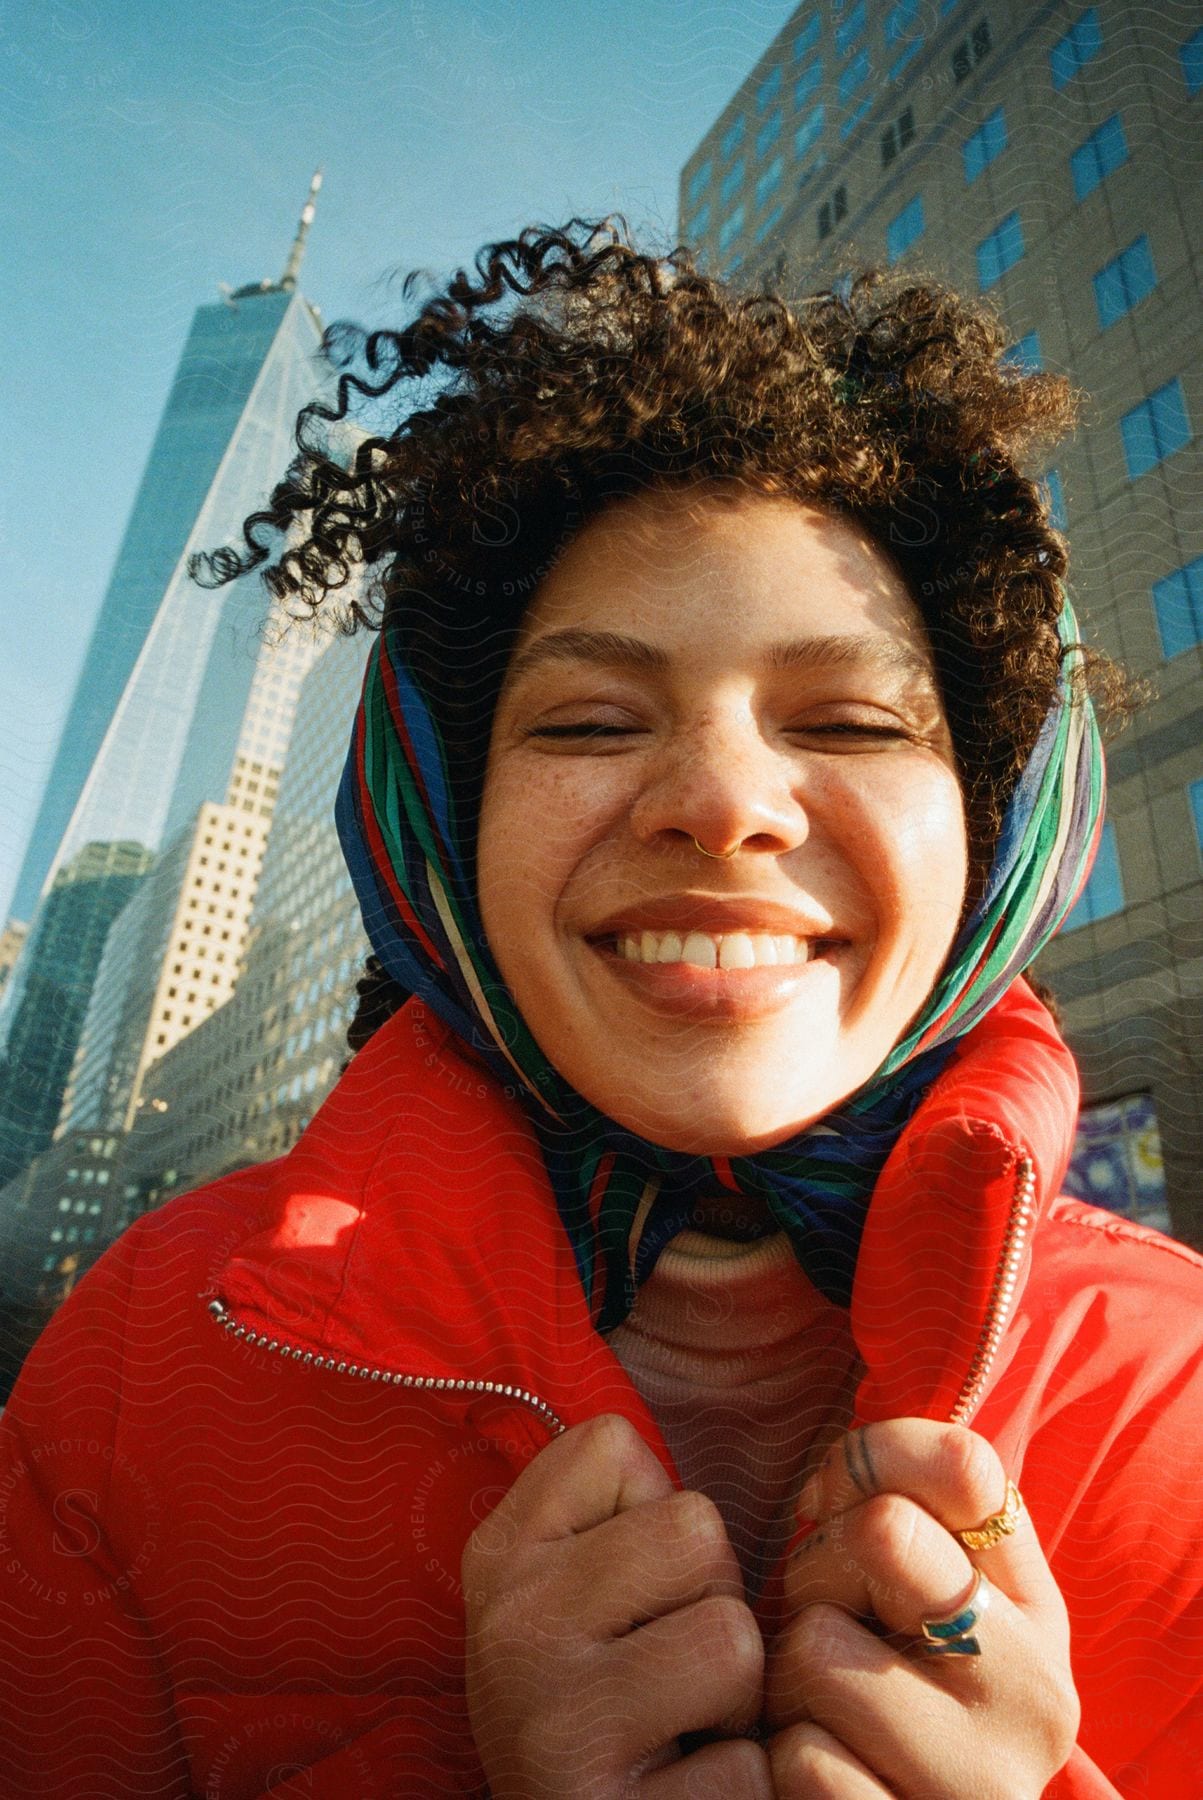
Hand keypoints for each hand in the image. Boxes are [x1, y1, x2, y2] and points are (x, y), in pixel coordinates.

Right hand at [461, 1411, 773, 1797]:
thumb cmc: (597, 1710)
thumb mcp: (571, 1596)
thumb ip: (615, 1513)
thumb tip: (682, 1423)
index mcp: (499, 1555)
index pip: (614, 1442)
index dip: (654, 1512)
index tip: (628, 1588)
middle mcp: (509, 1626)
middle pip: (695, 1527)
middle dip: (712, 1600)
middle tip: (671, 1670)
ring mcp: (550, 1725)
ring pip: (734, 1638)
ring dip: (734, 1701)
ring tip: (681, 1732)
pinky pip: (744, 1768)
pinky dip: (735, 1790)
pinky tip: (677, 1797)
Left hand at [762, 1420, 1079, 1797]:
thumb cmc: (889, 1689)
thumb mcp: (914, 1594)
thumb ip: (892, 1503)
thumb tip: (829, 1482)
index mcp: (1037, 1610)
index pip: (965, 1466)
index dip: (873, 1458)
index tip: (838, 1502)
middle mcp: (1038, 1693)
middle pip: (882, 1530)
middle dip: (819, 1568)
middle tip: (832, 1622)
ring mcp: (985, 1779)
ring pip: (818, 1649)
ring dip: (788, 1676)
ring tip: (826, 1707)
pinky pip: (804, 1759)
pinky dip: (785, 1763)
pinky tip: (827, 1771)